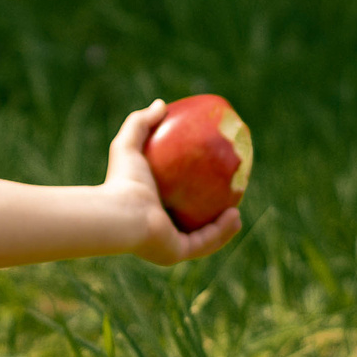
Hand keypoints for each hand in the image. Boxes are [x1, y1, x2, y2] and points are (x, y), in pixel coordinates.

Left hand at [107, 100, 244, 265]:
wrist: (118, 213)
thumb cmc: (121, 180)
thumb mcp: (129, 144)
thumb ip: (141, 122)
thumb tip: (161, 104)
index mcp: (146, 209)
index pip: (172, 202)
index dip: (192, 192)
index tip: (210, 176)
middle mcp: (156, 230)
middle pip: (189, 224)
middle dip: (210, 214)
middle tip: (228, 196)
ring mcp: (166, 245)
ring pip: (202, 238)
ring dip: (222, 228)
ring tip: (238, 210)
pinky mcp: (176, 253)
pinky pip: (205, 242)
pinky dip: (222, 232)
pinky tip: (236, 216)